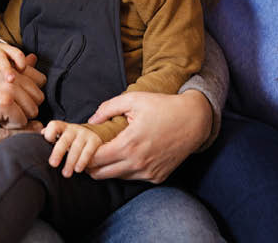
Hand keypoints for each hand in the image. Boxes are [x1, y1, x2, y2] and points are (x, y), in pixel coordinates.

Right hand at [0, 56, 45, 131]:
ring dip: (17, 119)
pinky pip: (22, 122)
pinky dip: (9, 127)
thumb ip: (17, 70)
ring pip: (33, 112)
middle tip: (2, 109)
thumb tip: (34, 57)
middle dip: (25, 109)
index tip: (11, 99)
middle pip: (39, 99)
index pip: (41, 81)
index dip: (29, 96)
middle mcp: (12, 73)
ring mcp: (8, 86)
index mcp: (11, 66)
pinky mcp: (4, 102)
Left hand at [42, 121, 101, 177]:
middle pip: (64, 140)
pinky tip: (78, 169)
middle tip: (53, 164)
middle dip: (58, 152)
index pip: (54, 126)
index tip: (48, 143)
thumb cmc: (69, 139)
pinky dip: (83, 161)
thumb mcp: (60, 136)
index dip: (50, 134)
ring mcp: (84, 134)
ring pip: (76, 148)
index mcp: (62, 127)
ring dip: (70, 162)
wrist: (90, 135)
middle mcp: (73, 129)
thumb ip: (50, 136)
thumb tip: (40, 135)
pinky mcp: (95, 141)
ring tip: (66, 173)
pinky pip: (88, 152)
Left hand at [85, 90, 210, 182]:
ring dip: (109, 168)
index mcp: (128, 144)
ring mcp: (148, 172)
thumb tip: (91, 121)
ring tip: (108, 152)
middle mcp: (137, 163)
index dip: (84, 154)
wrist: (194, 121)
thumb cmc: (163, 107)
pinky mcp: (157, 177)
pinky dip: (127, 170)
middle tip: (90, 152)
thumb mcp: (134, 99)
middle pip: (101, 174)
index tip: (83, 146)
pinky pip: (133, 178)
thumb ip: (108, 108)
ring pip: (116, 177)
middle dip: (91, 164)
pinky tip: (129, 155)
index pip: (95, 159)